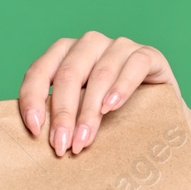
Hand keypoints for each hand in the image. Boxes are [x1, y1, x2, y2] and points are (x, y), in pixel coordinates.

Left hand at [17, 31, 180, 156]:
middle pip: (68, 75)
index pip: (39, 72)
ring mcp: (118, 45)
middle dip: (62, 114)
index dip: (33, 100)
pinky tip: (111, 109)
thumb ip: (59, 113)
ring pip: (99, 75)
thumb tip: (34, 136)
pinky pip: (132, 67)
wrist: (157, 108)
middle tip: (61, 145)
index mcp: (63, 52)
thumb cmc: (109, 110)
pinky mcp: (147, 54)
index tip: (35, 130)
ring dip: (89, 111)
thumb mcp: (78, 108)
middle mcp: (88, 44)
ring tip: (84, 139)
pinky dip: (120, 89)